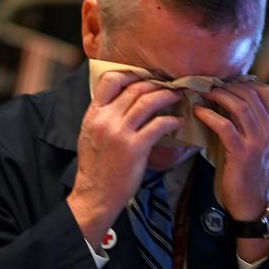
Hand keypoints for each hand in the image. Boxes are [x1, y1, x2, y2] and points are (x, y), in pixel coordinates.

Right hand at [67, 71, 183, 246]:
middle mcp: (105, 119)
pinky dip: (172, 120)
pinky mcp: (135, 148)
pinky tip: (179, 121)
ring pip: (147, 102)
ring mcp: (120, 133)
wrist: (95, 195)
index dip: (130, 73)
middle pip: (134, 88)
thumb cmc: (96, 167)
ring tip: (178, 95)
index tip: (146, 75)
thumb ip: (103, 115)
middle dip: (156, 83)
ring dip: (166, 95)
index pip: (110, 80)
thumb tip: (121, 100)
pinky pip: (159, 125)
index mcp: (94, 114)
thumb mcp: (90, 134)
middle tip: (169, 84)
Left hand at [194, 80, 268, 221]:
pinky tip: (197, 111)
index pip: (266, 91)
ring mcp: (258, 142)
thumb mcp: (256, 145)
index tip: (225, 82)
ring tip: (202, 93)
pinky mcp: (241, 153)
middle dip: (227, 86)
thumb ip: (248, 124)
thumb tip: (225, 101)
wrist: (254, 205)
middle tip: (208, 84)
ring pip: (239, 105)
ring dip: (217, 95)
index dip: (244, 82)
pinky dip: (208, 115)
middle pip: (250, 94)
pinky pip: (224, 125)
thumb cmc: (249, 174)